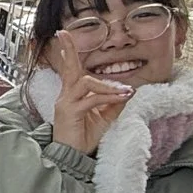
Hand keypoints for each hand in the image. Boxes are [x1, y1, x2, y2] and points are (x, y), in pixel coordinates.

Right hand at [46, 35, 131, 155]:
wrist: (71, 158)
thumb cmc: (83, 138)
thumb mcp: (103, 118)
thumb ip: (113, 104)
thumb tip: (128, 91)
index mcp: (71, 95)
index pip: (70, 71)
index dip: (68, 54)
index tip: (64, 37)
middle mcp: (66, 95)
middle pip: (68, 68)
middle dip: (67, 49)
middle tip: (63, 33)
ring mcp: (66, 103)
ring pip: (86, 83)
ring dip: (107, 86)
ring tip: (124, 92)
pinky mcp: (70, 112)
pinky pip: (91, 99)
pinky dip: (108, 97)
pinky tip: (121, 98)